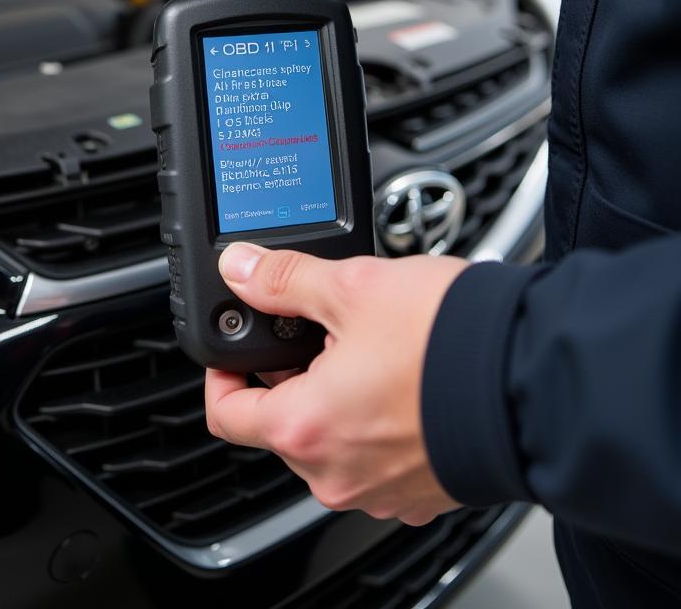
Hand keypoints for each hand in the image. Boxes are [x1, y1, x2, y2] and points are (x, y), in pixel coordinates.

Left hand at [205, 243, 468, 524]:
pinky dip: (379, 423)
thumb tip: (241, 268)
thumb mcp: (354, 287)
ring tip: (374, 349)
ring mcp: (383, 490)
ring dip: (338, 398)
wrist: (538, 382)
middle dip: (293, 376)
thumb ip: (284, 279)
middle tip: (320, 331)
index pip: (225, 414)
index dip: (222, 374)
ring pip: (332, 440)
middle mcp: (337, 474)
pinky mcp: (423, 492)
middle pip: (283, 425)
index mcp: (305, 428)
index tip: (237, 351)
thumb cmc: (451, 342)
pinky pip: (378, 458)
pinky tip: (406, 381)